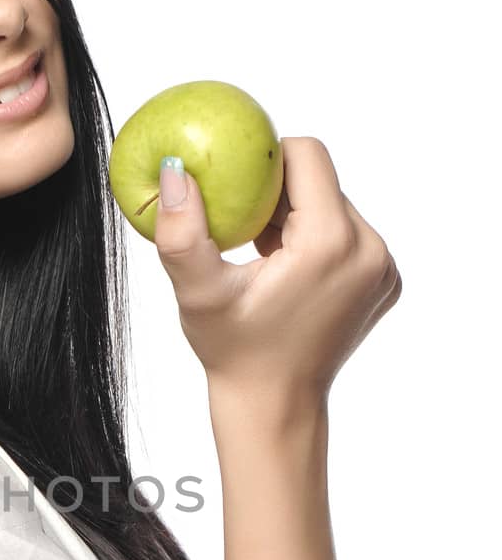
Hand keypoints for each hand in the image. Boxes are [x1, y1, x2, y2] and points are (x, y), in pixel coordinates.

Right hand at [154, 136, 401, 405]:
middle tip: (239, 219)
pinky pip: (349, 236)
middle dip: (279, 191)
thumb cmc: (233, 352)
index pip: (307, 155)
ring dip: (296, 216)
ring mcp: (383, 268)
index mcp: (331, 243)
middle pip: (322, 181)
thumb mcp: (199, 292)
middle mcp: (370, 250)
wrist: (275, 405)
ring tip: (259, 250)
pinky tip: (284, 269)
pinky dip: (316, 240)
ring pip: (335, 206)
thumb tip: (173, 169)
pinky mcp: (385, 282)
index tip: (235, 180)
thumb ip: (182, 230)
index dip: (267, 156)